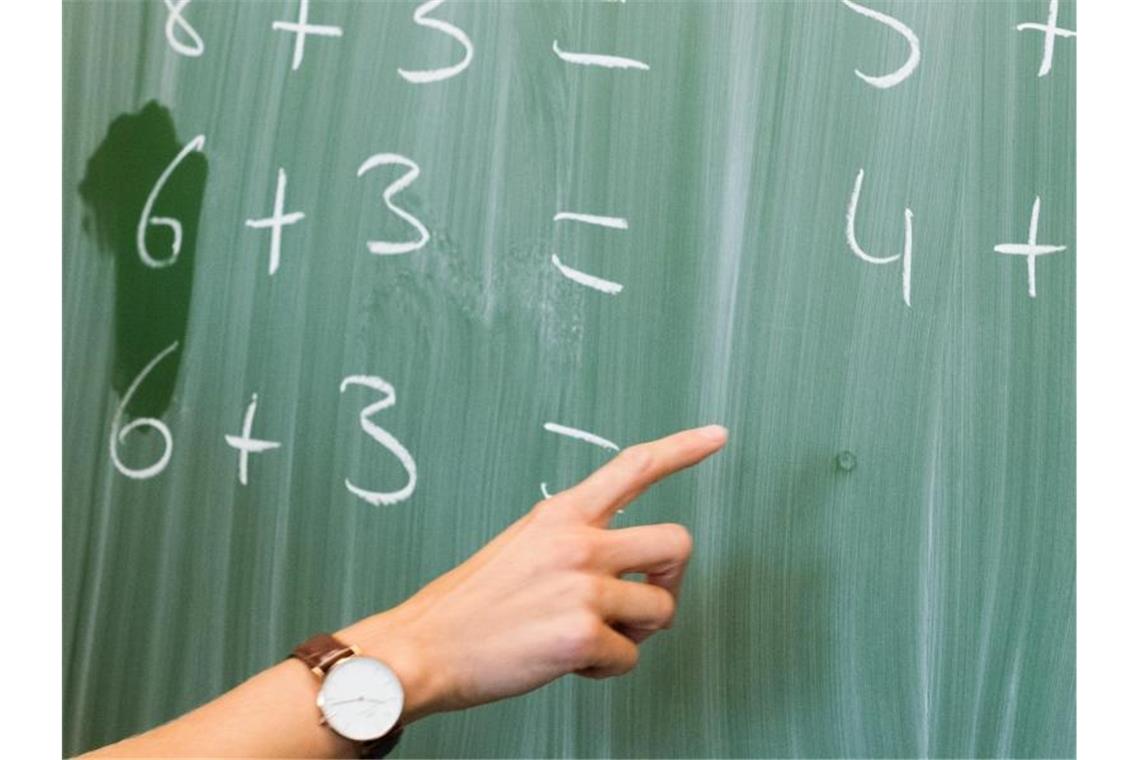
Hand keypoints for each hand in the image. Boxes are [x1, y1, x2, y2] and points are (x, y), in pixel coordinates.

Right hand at [338, 425, 727, 721]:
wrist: (422, 649)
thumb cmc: (469, 606)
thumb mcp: (522, 547)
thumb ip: (574, 542)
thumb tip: (626, 564)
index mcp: (560, 515)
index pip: (634, 467)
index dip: (682, 448)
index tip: (717, 435)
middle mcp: (578, 542)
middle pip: (677, 543)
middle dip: (670, 578)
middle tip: (641, 601)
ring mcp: (583, 587)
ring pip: (661, 608)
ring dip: (635, 632)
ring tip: (590, 638)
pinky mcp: (582, 634)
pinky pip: (630, 657)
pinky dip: (605, 669)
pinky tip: (569, 663)